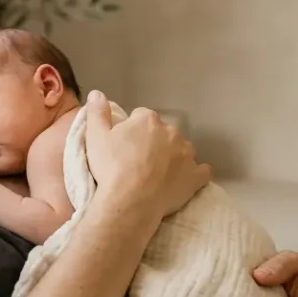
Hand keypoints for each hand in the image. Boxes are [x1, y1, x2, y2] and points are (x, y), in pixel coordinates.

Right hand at [83, 90, 211, 220]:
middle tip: (139, 161)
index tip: (125, 144)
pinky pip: (202, 171)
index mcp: (148, 120)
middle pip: (163, 132)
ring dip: (174, 156)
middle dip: (154, 142)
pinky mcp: (196, 176)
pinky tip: (185, 180)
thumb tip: (97, 93)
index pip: (141, 117)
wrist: (130, 202)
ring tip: (159, 173)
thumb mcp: (95, 137)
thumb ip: (97, 112)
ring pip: (183, 149)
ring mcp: (187, 154)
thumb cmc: (111, 168)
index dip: (132, 130)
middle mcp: (172, 132)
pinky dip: (195, 173)